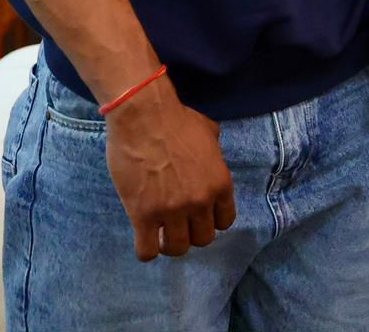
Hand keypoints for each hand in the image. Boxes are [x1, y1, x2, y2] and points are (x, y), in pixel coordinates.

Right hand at [104, 77, 236, 261]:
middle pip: (202, 239)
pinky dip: (147, 250)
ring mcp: (172, 211)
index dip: (211, 220)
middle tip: (178, 223)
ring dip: (169, 244)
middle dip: (191, 233)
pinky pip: (148, 252)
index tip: (199, 216)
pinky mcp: (143, 216)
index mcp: (220, 183)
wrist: (144, 116)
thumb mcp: (208, 132)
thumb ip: (214, 152)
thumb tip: (212, 154)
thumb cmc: (176, 119)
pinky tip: (143, 236)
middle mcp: (200, 202)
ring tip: (160, 232)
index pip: (225, 221)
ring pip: (177, 249)